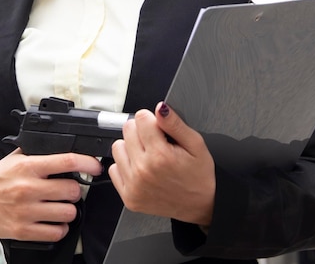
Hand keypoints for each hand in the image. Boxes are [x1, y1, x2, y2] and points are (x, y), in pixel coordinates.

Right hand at [0, 149, 101, 246]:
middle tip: (70, 189)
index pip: (66, 161)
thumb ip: (39, 153)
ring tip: (62, 205)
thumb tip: (66, 146)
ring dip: (70, 209)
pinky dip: (60, 228)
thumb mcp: (16, 158)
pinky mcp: (23, 230)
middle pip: (72, 190)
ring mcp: (26, 211)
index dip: (87, 163)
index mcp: (29, 167)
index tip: (95, 166)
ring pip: (67, 212)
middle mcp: (28, 188)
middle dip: (76, 190)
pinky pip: (55, 232)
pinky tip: (55, 221)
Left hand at [109, 102, 214, 225]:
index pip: (140, 118)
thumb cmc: (199, 176)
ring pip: (117, 147)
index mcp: (160, 155)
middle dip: (141, 131)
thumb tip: (160, 108)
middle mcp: (143, 171)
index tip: (159, 128)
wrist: (201, 206)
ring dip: (131, 147)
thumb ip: (175, 124)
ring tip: (148, 156)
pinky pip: (113, 169)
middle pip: (127, 129)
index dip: (151, 120)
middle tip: (156, 143)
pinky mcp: (128, 197)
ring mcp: (134, 186)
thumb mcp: (196, 144)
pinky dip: (125, 166)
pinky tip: (141, 169)